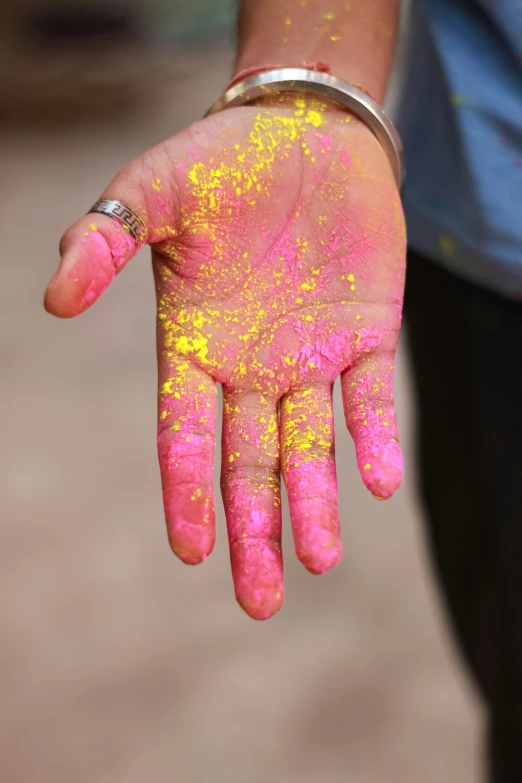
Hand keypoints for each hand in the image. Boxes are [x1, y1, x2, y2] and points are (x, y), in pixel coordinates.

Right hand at [45, 96, 405, 619]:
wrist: (305, 132)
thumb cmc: (221, 161)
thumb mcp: (151, 189)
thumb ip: (101, 239)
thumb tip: (54, 300)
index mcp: (194, 346)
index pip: (186, 436)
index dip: (189, 494)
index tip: (194, 552)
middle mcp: (250, 367)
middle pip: (250, 465)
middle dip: (254, 531)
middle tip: (261, 601)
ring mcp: (310, 356)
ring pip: (310, 446)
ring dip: (315, 503)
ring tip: (319, 560)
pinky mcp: (366, 335)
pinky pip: (370, 397)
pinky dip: (374, 439)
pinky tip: (378, 482)